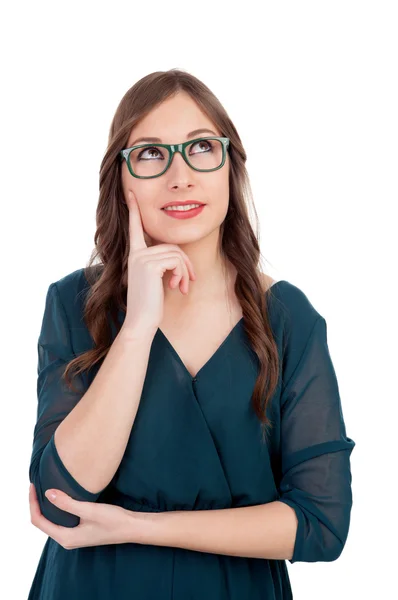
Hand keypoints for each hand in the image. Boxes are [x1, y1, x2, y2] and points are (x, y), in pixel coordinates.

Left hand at [29, 483, 148, 549]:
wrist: (131, 527)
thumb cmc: (112, 520)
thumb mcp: (89, 510)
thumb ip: (67, 503)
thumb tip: (47, 493)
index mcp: (65, 537)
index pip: (39, 521)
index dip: (33, 503)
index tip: (32, 486)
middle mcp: (66, 539)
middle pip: (43, 522)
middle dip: (36, 504)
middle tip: (36, 484)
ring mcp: (73, 536)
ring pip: (52, 521)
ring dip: (46, 506)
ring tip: (44, 487)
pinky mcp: (79, 530)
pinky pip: (61, 520)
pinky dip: (56, 508)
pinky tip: (60, 496)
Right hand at [122, 190, 195, 336]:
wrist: (141, 321)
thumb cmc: (151, 304)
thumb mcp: (156, 280)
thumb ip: (161, 263)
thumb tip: (177, 258)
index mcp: (135, 255)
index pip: (135, 228)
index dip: (134, 210)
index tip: (131, 193)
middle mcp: (136, 253)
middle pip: (171, 246)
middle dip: (185, 264)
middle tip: (189, 282)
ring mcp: (142, 258)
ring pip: (176, 254)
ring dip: (185, 271)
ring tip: (183, 287)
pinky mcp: (149, 264)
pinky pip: (176, 260)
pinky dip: (182, 274)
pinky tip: (177, 287)